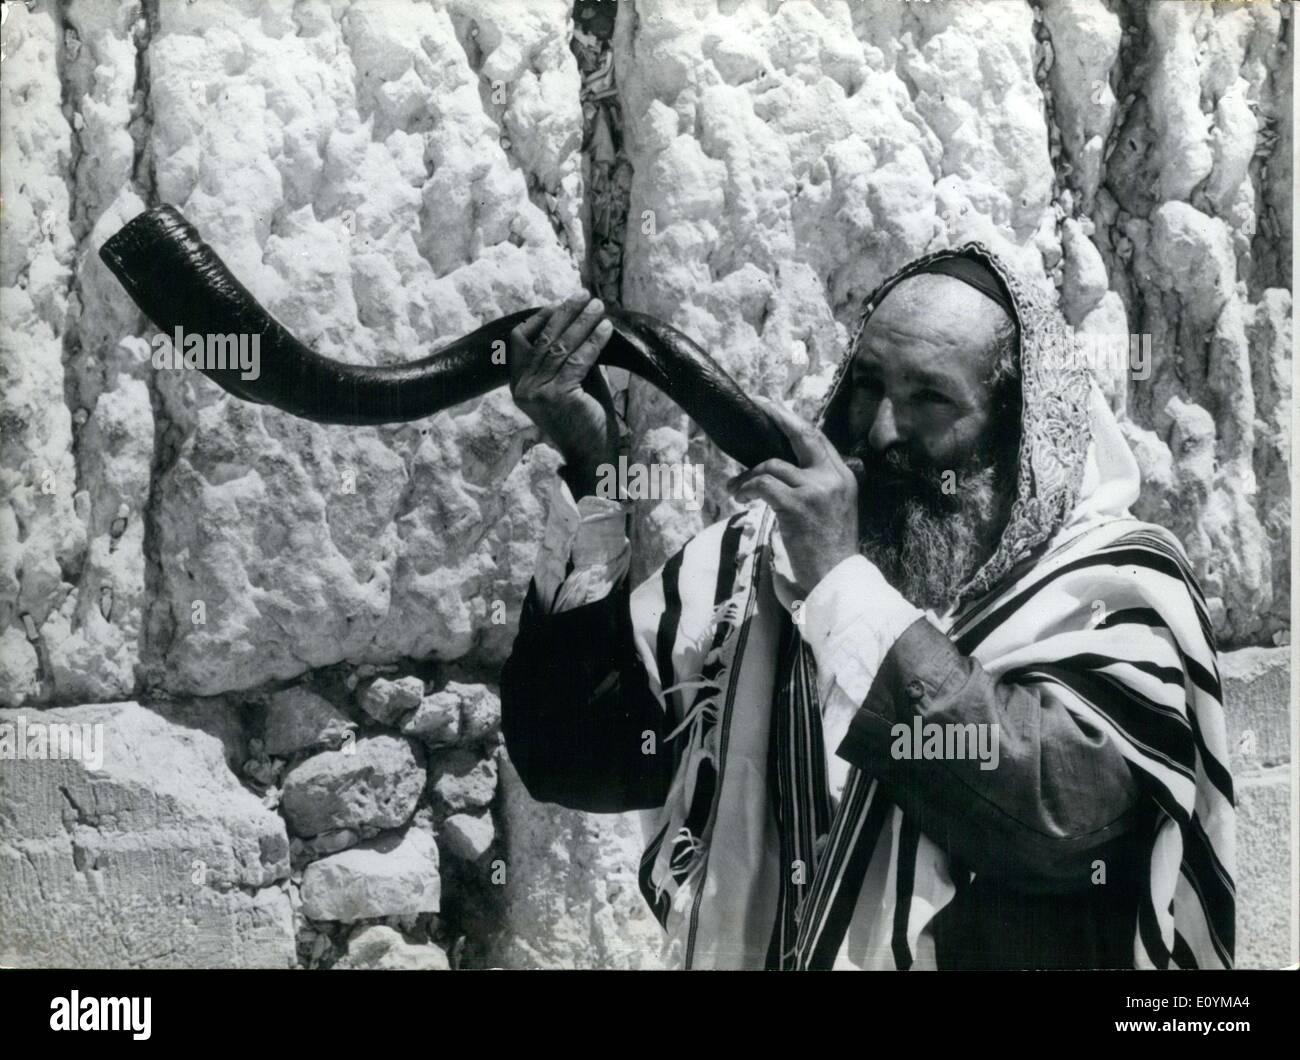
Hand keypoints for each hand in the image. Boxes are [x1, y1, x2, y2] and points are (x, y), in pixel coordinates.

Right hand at [508, 294, 619, 496]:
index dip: (539, 319)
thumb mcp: (568, 383)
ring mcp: (538, 393)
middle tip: (585, 295)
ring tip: (599, 305)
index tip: (559, 305)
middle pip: (542, 339)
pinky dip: (594, 341)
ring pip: (560, 346)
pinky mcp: (558, 395)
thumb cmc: (584, 420)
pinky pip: (578, 359)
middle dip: (566, 313)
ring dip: (582, 322)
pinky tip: (606, 328)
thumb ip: (565, 358)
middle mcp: (522, 388)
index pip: (520, 341)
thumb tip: (579, 322)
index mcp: (518, 386)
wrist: (591, 456)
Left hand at [725, 396, 859, 594]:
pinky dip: (746, 488)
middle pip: (803, 435)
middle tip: (758, 404)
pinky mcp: (797, 506)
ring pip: (772, 465)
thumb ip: (819, 484)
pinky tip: (739, 497)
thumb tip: (785, 465)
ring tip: (735, 488)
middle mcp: (832, 478)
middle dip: (778, 415)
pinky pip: (763, 485)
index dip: (794, 421)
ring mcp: (815, 491)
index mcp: (843, 476)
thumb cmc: (830, 547)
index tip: (775, 408)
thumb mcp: (835, 508)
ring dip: (748, 475)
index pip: (818, 439)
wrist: (836, 578)